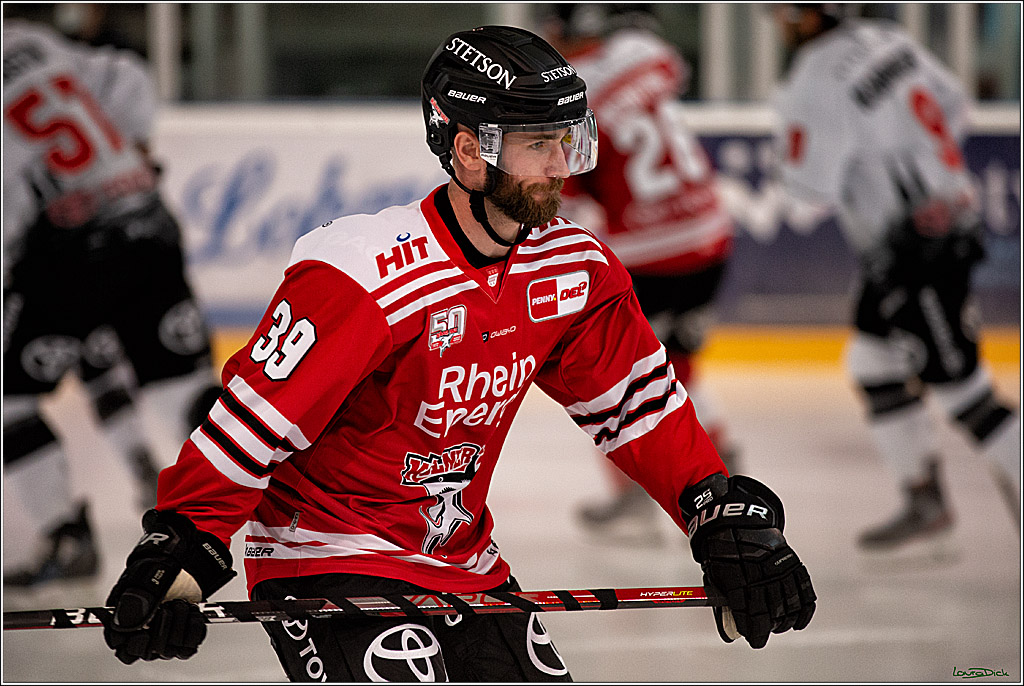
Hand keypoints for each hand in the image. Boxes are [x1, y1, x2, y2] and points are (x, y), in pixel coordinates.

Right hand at [103, 509, 234, 663]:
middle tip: (168, 607)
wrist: (191, 559)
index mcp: (129, 619)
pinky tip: (192, 612)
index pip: (124, 649)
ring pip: (170, 650)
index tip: (144, 634)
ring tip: (181, 604)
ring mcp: (165, 632)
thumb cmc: (164, 564)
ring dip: (180, 624)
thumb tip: (125, 625)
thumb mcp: (146, 578)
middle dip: (162, 628)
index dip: (134, 644)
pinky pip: (189, 646)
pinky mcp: (184, 633)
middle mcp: (146, 630)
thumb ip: (135, 602)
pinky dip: (194, 628)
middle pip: (149, 651)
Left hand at [680, 474, 815, 648]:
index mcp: (737, 576)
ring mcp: (779, 568)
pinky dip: (803, 612)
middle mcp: (761, 572)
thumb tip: (731, 635)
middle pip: (770, 612)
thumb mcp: (715, 576)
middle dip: (766, 629)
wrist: (735, 522)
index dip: (753, 631)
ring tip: (776, 627)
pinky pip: (804, 593)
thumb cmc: (722, 554)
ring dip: (783, 622)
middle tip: (762, 636)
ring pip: (788, 605)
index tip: (754, 640)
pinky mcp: (792, 564)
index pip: (749, 612)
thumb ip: (724, 605)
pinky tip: (797, 623)